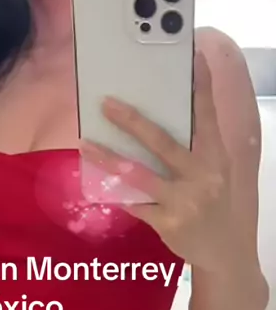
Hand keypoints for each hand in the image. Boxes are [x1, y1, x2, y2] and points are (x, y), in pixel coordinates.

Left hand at [79, 50, 234, 273]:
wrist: (225, 253)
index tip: (192, 56)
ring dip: (108, 158)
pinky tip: (93, 180)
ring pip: (139, 175)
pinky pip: (133, 203)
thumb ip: (195, 145)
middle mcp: (202, 176)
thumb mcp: (216, 170)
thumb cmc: (216, 201)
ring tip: (85, 143)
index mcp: (216, 157)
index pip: (207, 116)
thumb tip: (164, 112)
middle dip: (132, 122)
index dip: (201, 86)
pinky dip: (113, 191)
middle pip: (163, 143)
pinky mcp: (168, 223)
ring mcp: (184, 202)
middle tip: (106, 103)